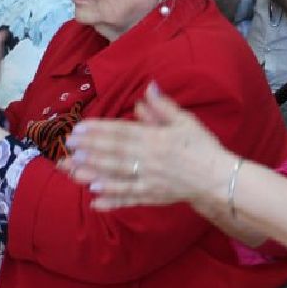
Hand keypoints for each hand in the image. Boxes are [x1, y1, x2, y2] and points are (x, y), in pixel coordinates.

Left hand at [64, 82, 232, 210]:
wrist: (218, 178)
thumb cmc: (202, 146)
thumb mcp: (185, 121)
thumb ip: (163, 106)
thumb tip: (149, 88)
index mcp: (156, 139)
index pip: (122, 133)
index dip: (99, 131)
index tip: (79, 129)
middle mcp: (149, 160)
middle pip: (114, 154)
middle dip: (90, 150)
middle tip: (68, 148)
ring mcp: (149, 180)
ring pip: (117, 177)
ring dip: (94, 173)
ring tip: (73, 171)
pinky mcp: (152, 196)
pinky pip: (129, 198)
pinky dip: (112, 199)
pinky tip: (95, 199)